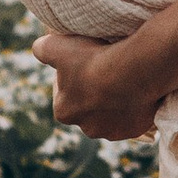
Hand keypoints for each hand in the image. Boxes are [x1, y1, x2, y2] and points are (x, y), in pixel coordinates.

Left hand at [34, 31, 164, 140]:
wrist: (134, 71)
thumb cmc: (92, 60)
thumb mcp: (56, 46)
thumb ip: (42, 48)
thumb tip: (39, 48)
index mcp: (63, 112)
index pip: (63, 92)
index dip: (71, 75)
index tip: (82, 62)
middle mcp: (86, 128)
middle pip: (87, 106)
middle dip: (93, 91)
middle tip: (104, 69)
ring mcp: (112, 131)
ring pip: (110, 114)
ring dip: (114, 100)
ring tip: (122, 79)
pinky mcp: (134, 129)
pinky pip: (132, 117)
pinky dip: (134, 105)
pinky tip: (137, 88)